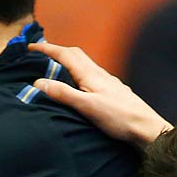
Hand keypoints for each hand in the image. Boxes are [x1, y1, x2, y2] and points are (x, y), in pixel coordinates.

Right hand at [28, 41, 171, 148]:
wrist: (146, 128)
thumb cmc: (119, 118)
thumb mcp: (87, 107)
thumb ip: (63, 94)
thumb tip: (39, 82)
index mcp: (90, 74)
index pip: (65, 55)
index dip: (47, 49)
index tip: (31, 48)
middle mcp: (99, 73)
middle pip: (75, 54)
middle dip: (57, 50)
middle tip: (41, 53)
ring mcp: (107, 82)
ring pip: (84, 64)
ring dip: (68, 60)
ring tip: (55, 67)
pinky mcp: (112, 91)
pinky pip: (91, 74)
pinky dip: (78, 72)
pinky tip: (78, 84)